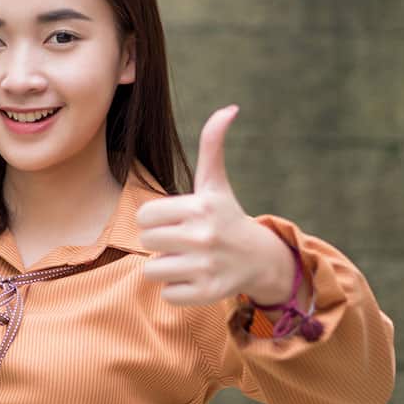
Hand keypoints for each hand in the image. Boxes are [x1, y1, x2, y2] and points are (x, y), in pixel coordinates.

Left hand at [137, 106, 295, 306]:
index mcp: (199, 206)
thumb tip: (229, 108)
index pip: (144, 216)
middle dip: (159, 243)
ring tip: (188, 260)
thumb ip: (212, 145)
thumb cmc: (226, 216)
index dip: (155, 220)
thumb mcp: (216, 183)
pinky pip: (166, 294)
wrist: (260, 259)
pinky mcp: (207, 293)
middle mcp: (203, 236)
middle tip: (182, 241)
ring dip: (166, 268)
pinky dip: (176, 290)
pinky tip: (196, 278)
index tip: (175, 220)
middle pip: (146, 242)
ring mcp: (206, 266)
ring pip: (152, 271)